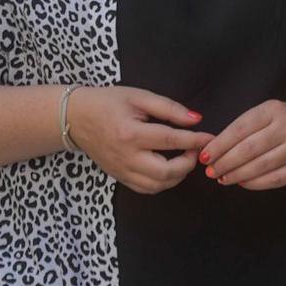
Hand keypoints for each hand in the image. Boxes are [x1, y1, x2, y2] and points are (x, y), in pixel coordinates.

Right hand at [69, 86, 204, 193]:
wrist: (74, 118)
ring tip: (184, 158)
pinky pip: (145, 188)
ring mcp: (121, 171)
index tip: (210, 138)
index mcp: (130, 133)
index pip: (170, 140)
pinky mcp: (118, 177)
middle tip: (195, 149)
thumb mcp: (139, 97)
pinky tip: (169, 169)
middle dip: (188, 164)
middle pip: (165, 172)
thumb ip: (169, 108)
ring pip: (157, 185)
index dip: (194, 140)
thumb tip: (196, 120)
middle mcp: (126, 157)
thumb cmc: (107, 102)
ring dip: (177, 176)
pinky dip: (163, 183)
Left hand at [200, 100, 285, 189]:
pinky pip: (272, 179)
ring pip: (259, 166)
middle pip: (249, 149)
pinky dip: (253, 183)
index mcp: (273, 110)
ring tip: (221, 178)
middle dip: (225, 162)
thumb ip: (242, 129)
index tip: (204, 155)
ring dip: (236, 174)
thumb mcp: (265, 114)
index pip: (240, 129)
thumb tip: (213, 149)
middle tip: (210, 170)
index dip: (220, 144)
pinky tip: (241, 182)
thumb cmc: (283, 123)